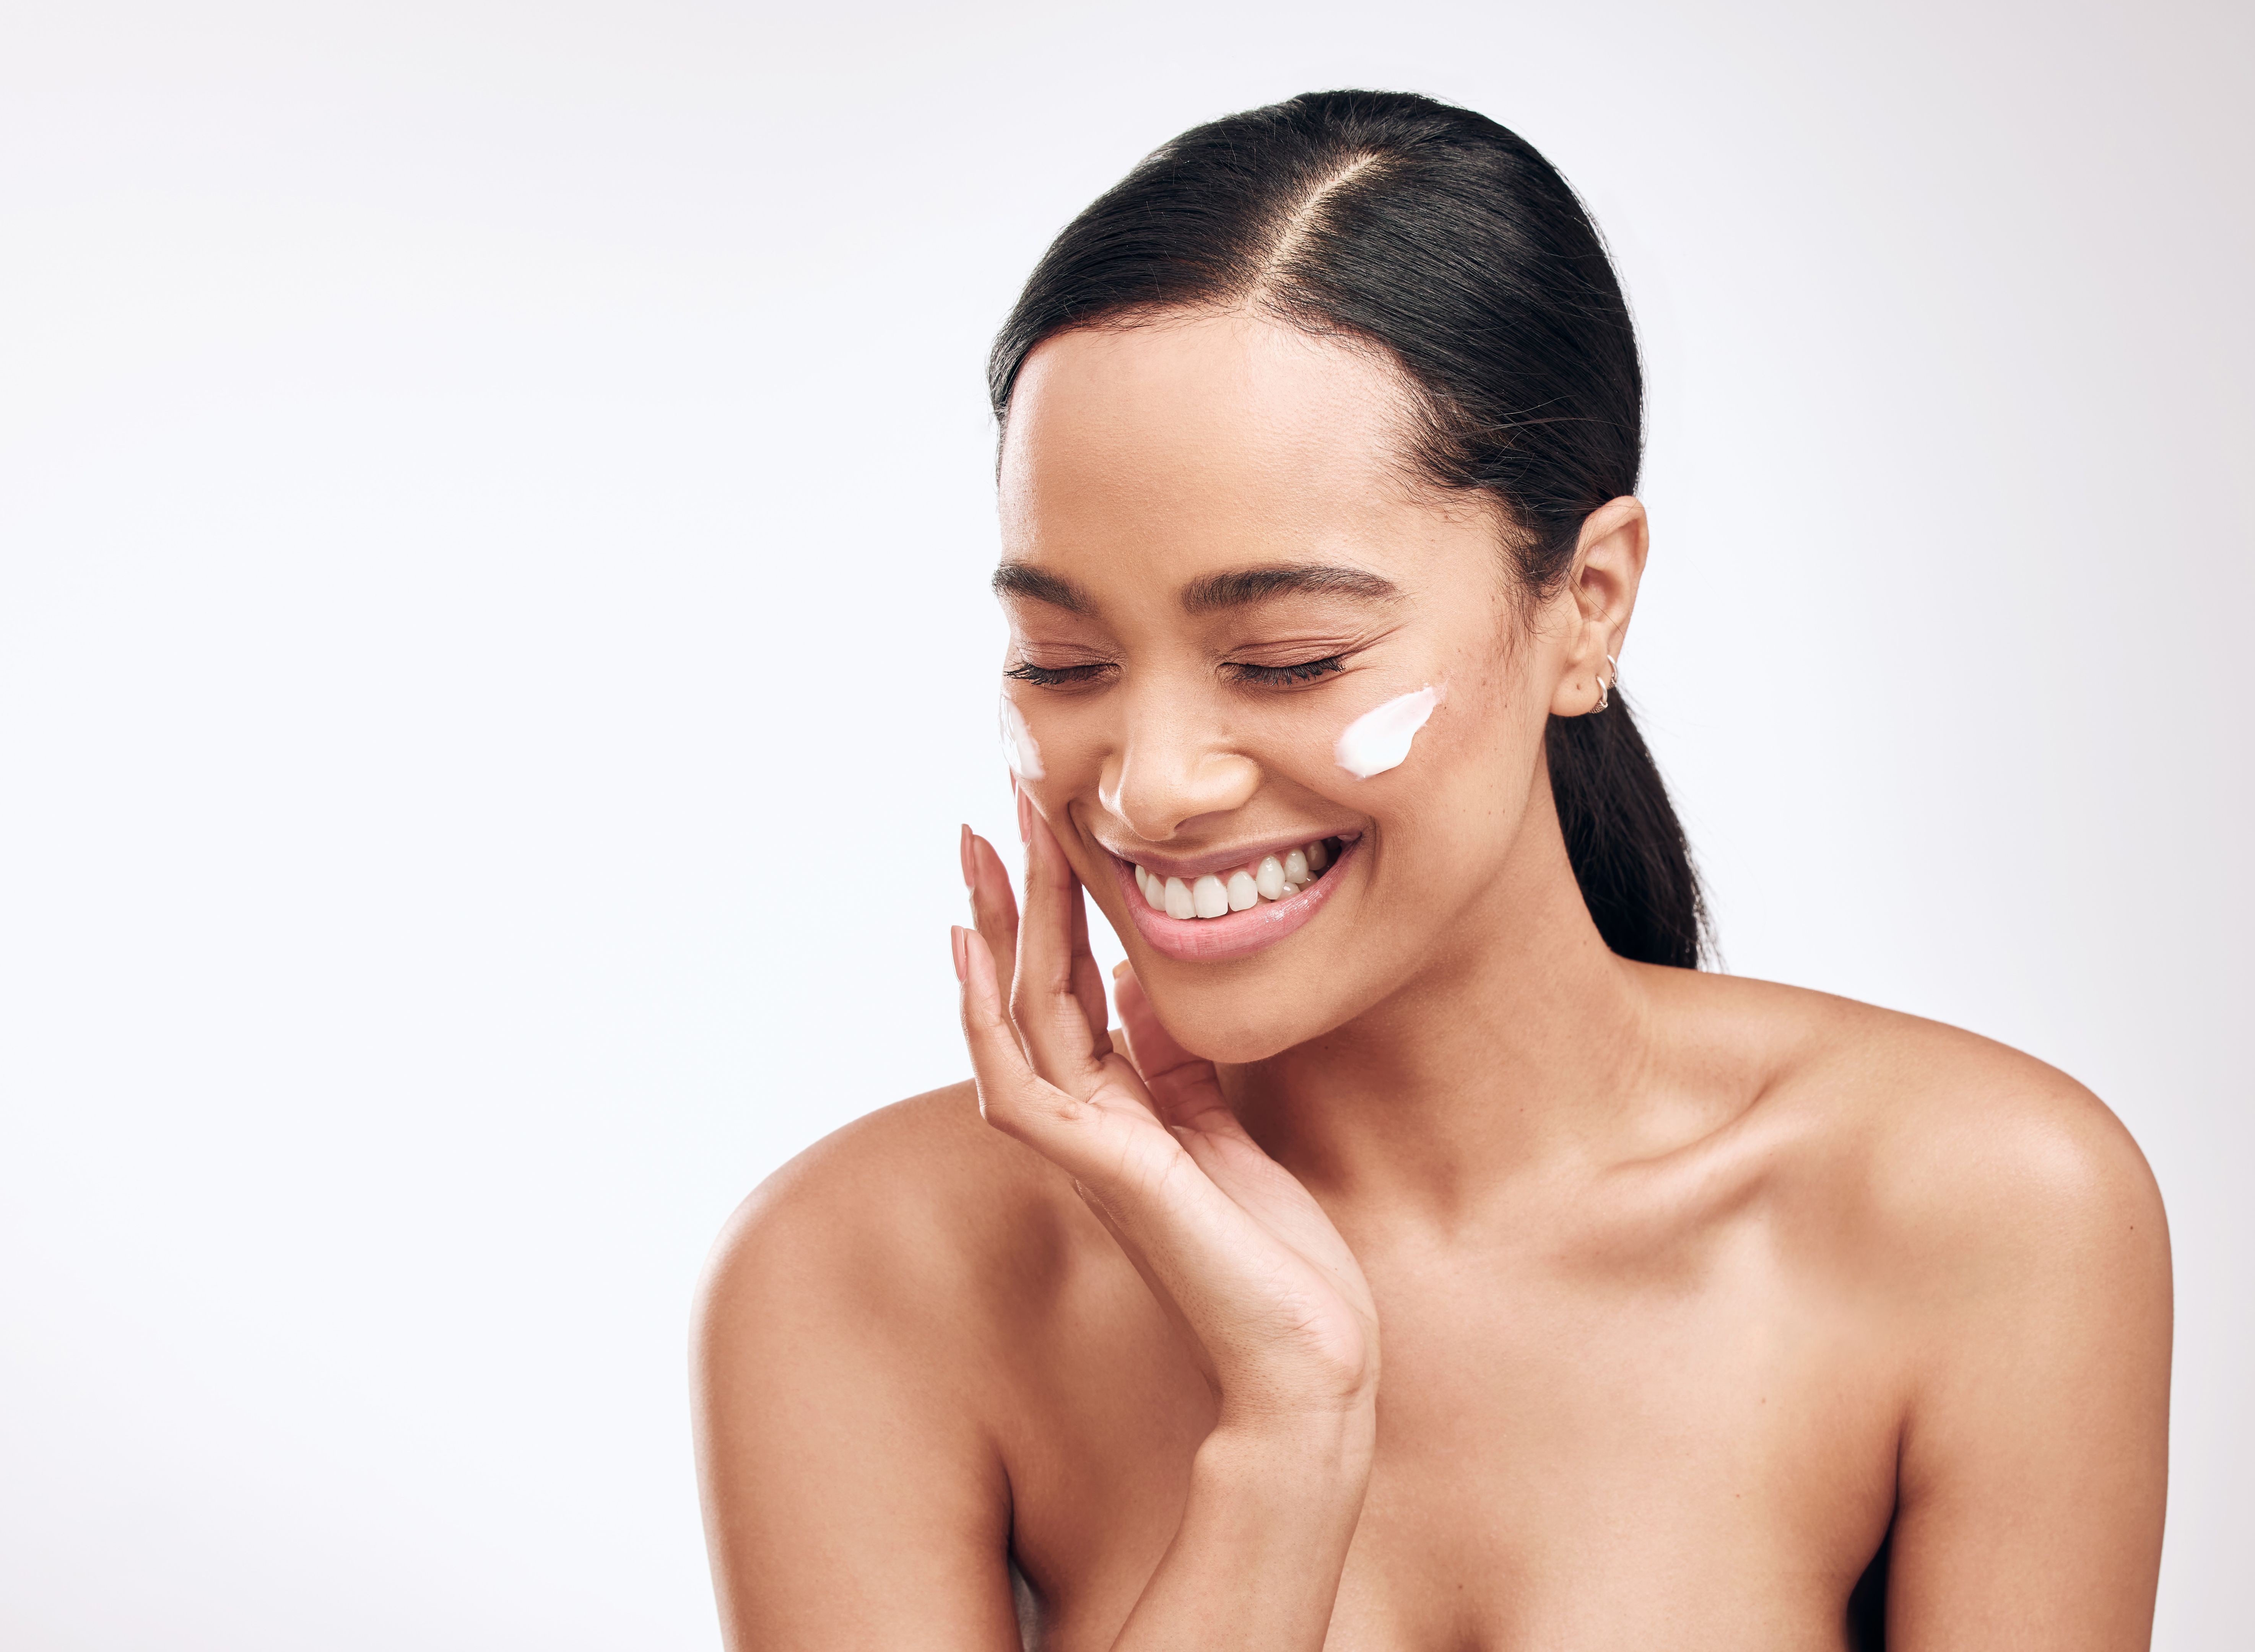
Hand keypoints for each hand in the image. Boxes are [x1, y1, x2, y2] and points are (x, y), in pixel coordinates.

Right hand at [954, 802, 1379, 1431]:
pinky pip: (1021, 1076)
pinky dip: (986, 1013)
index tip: (1037, 837)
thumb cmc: (1276, 1250)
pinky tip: (972, 950)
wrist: (1305, 1347)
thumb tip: (1137, 980)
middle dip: (1012, 899)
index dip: (1048, 916)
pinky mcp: (1100, 1167)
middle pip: (1029, 990)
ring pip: (1020, 1016)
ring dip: (1001, 927)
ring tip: (985, 848)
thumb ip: (1174, 1056)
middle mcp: (1087, 1123)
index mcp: (1119, 1109)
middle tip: (990, 812)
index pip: (1065, 993)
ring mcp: (1084, 1146)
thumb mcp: (1225, 1119)